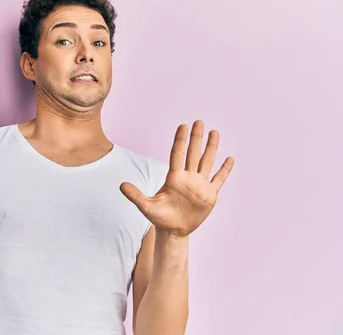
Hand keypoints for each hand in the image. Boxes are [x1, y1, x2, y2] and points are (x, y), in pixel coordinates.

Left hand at [120, 120, 233, 237]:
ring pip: (206, 162)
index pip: (177, 154)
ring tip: (214, 132)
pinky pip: (219, 179)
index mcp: (174, 177)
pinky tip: (230, 159)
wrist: (173, 230)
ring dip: (211, 148)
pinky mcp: (209, 195)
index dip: (180, 140)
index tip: (183, 126)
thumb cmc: (159, 217)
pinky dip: (224, 170)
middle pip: (193, 153)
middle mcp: (188, 177)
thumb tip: (121, 185)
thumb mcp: (146, 206)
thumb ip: (135, 196)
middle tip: (198, 121)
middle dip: (196, 138)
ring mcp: (200, 185)